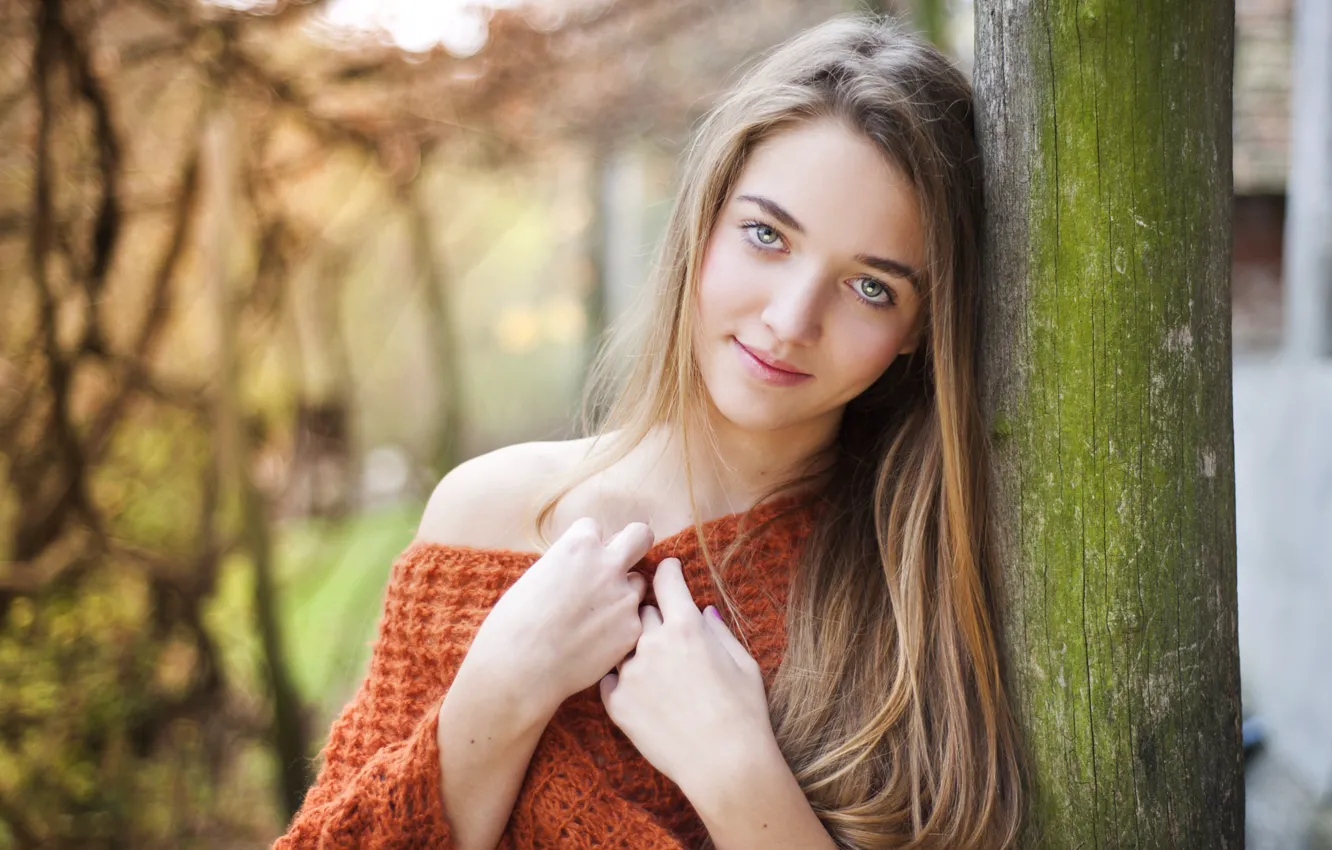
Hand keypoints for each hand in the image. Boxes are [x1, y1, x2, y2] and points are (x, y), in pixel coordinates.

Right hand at [465, 519, 652, 716]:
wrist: (520, 669)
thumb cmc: (514, 625)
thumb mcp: (536, 577)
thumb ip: (566, 565)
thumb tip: (579, 568)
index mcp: (579, 545)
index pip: (595, 528)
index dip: (587, 547)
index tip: (578, 564)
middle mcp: (608, 565)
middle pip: (640, 536)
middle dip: (633, 544)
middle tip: (623, 562)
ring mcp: (624, 597)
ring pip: (639, 583)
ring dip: (624, 593)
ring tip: (595, 618)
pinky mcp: (632, 629)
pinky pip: (634, 620)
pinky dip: (620, 629)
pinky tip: (595, 644)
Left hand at [598, 557, 775, 797]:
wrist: (724, 764)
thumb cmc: (744, 713)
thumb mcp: (743, 663)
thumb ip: (718, 631)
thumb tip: (703, 611)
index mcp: (687, 626)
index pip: (666, 580)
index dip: (668, 570)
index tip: (668, 569)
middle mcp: (653, 642)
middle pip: (641, 610)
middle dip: (651, 613)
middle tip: (664, 629)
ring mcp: (630, 672)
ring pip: (623, 644)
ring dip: (635, 649)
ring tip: (654, 669)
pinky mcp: (616, 702)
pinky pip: (611, 678)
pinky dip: (623, 680)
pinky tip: (642, 693)